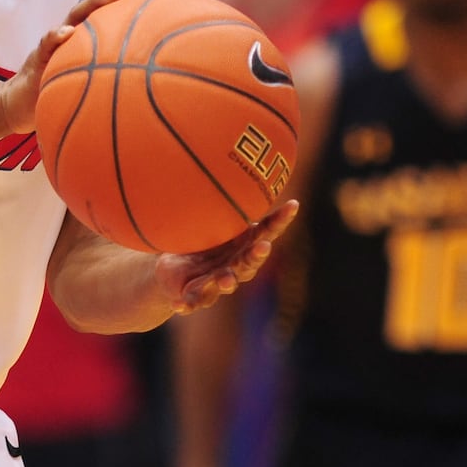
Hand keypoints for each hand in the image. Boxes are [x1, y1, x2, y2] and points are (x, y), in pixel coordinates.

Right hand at [0, 0, 163, 133]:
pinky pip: (47, 43)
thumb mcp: (91, 86)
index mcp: (88, 39)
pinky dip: (56, 36)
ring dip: (94, 4)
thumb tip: (150, 90)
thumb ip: (112, 79)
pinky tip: (66, 33)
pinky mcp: (39, 58)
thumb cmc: (60, 94)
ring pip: (75, 15)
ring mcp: (56, 42)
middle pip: (101, 6)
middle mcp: (75, 34)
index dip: (139, 1)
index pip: (115, 14)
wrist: (20, 106)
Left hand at [156, 201, 297, 313]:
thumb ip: (223, 201)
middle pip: (249, 262)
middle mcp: (235, 266)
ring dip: (227, 282)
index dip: (279, 220)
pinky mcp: (195, 295)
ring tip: (227, 280)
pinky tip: (180, 307)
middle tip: (262, 247)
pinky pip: (191, 300)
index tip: (292, 205)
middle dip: (256, 256)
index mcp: (243, 246)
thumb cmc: (202, 243)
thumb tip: (228, 159)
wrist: (174, 272)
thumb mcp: (213, 219)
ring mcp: (217, 283)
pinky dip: (187, 304)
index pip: (266, 232)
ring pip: (225, 283)